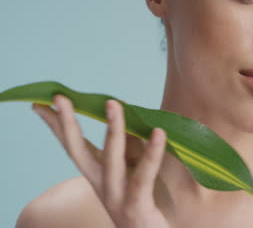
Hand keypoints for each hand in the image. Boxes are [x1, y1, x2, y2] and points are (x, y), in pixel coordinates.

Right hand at [32, 94, 172, 227]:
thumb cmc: (147, 204)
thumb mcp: (135, 173)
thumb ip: (131, 150)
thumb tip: (132, 121)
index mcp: (98, 175)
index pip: (73, 146)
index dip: (57, 125)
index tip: (42, 103)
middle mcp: (101, 185)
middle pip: (78, 150)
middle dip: (67, 123)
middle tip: (59, 97)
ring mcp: (116, 196)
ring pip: (111, 158)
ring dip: (112, 129)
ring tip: (113, 103)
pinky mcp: (136, 205)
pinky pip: (144, 176)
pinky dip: (152, 154)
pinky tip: (158, 133)